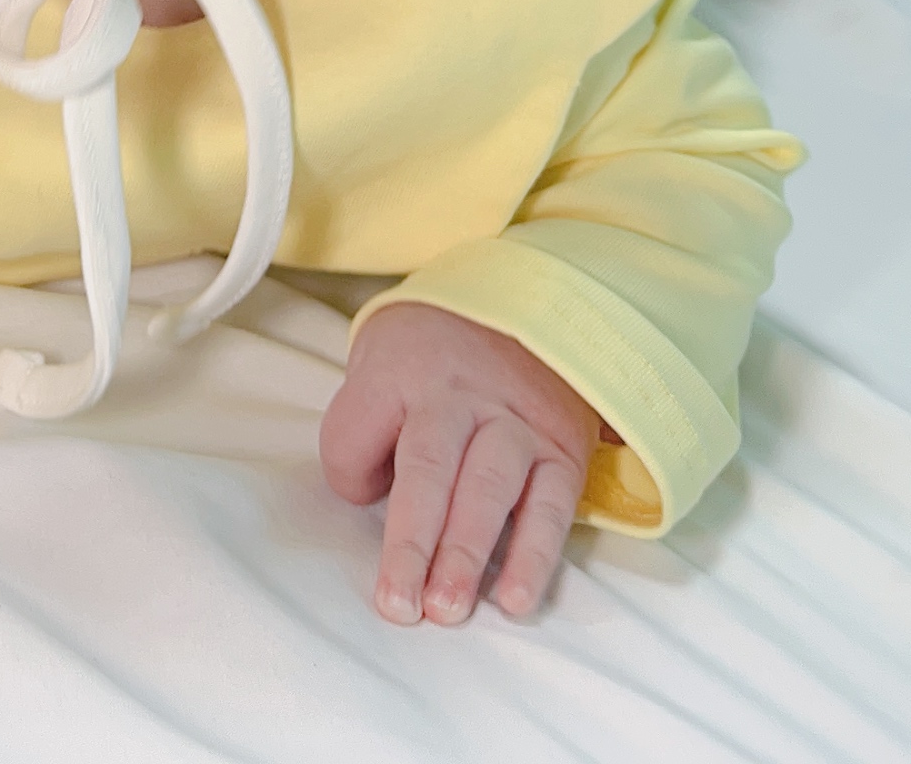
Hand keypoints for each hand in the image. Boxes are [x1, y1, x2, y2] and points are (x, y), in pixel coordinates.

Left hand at [319, 304, 600, 623]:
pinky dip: (533, 555)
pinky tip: (515, 599)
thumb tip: (373, 498)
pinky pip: (550, 506)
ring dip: (466, 555)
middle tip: (400, 604)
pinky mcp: (561, 448)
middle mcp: (459, 395)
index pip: (355, 431)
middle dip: (412, 542)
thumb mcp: (381, 357)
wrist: (528, 300)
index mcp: (399, 369)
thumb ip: (368, 423)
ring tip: (447, 609)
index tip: (357, 491)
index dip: (349, 470)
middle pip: (429, 468)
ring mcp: (516, 422)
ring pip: (488, 490)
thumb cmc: (433, 351)